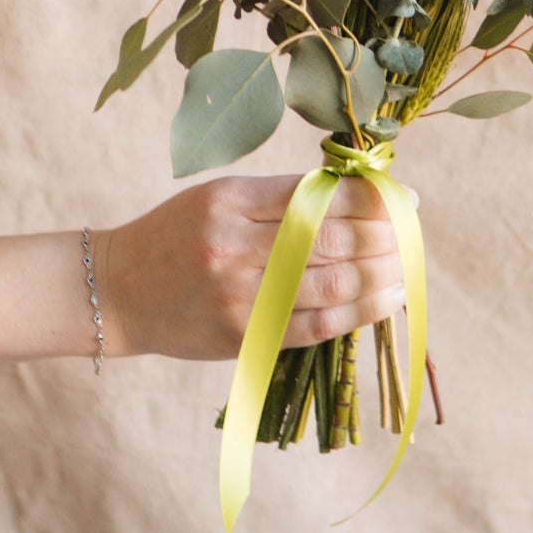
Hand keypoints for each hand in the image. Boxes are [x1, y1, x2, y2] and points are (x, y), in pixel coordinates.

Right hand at [95, 173, 412, 361]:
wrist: (117, 291)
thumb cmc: (175, 236)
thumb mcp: (217, 199)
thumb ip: (279, 200)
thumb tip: (358, 197)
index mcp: (230, 200)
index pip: (317, 196)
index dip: (370, 197)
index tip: (404, 197)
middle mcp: (234, 245)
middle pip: (331, 238)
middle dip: (385, 236)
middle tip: (415, 233)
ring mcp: (239, 295)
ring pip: (330, 283)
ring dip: (381, 276)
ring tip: (408, 268)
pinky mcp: (242, 337)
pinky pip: (314, 325)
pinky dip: (357, 312)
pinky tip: (384, 299)